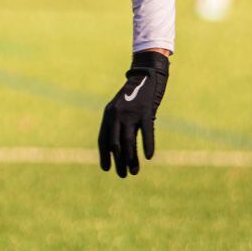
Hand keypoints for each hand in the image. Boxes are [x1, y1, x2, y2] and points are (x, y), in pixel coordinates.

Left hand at [98, 50, 169, 178]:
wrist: (147, 75)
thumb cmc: (135, 94)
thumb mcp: (122, 108)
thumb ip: (119, 123)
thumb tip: (119, 146)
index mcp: (108, 115)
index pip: (103, 139)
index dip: (104, 155)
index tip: (106, 169)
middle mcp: (116, 115)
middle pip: (115, 143)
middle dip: (118, 161)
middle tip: (122, 175)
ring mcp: (131, 113)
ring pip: (129, 141)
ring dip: (131, 159)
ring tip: (134, 172)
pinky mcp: (145, 111)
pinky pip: (146, 132)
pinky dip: (147, 145)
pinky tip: (149, 156)